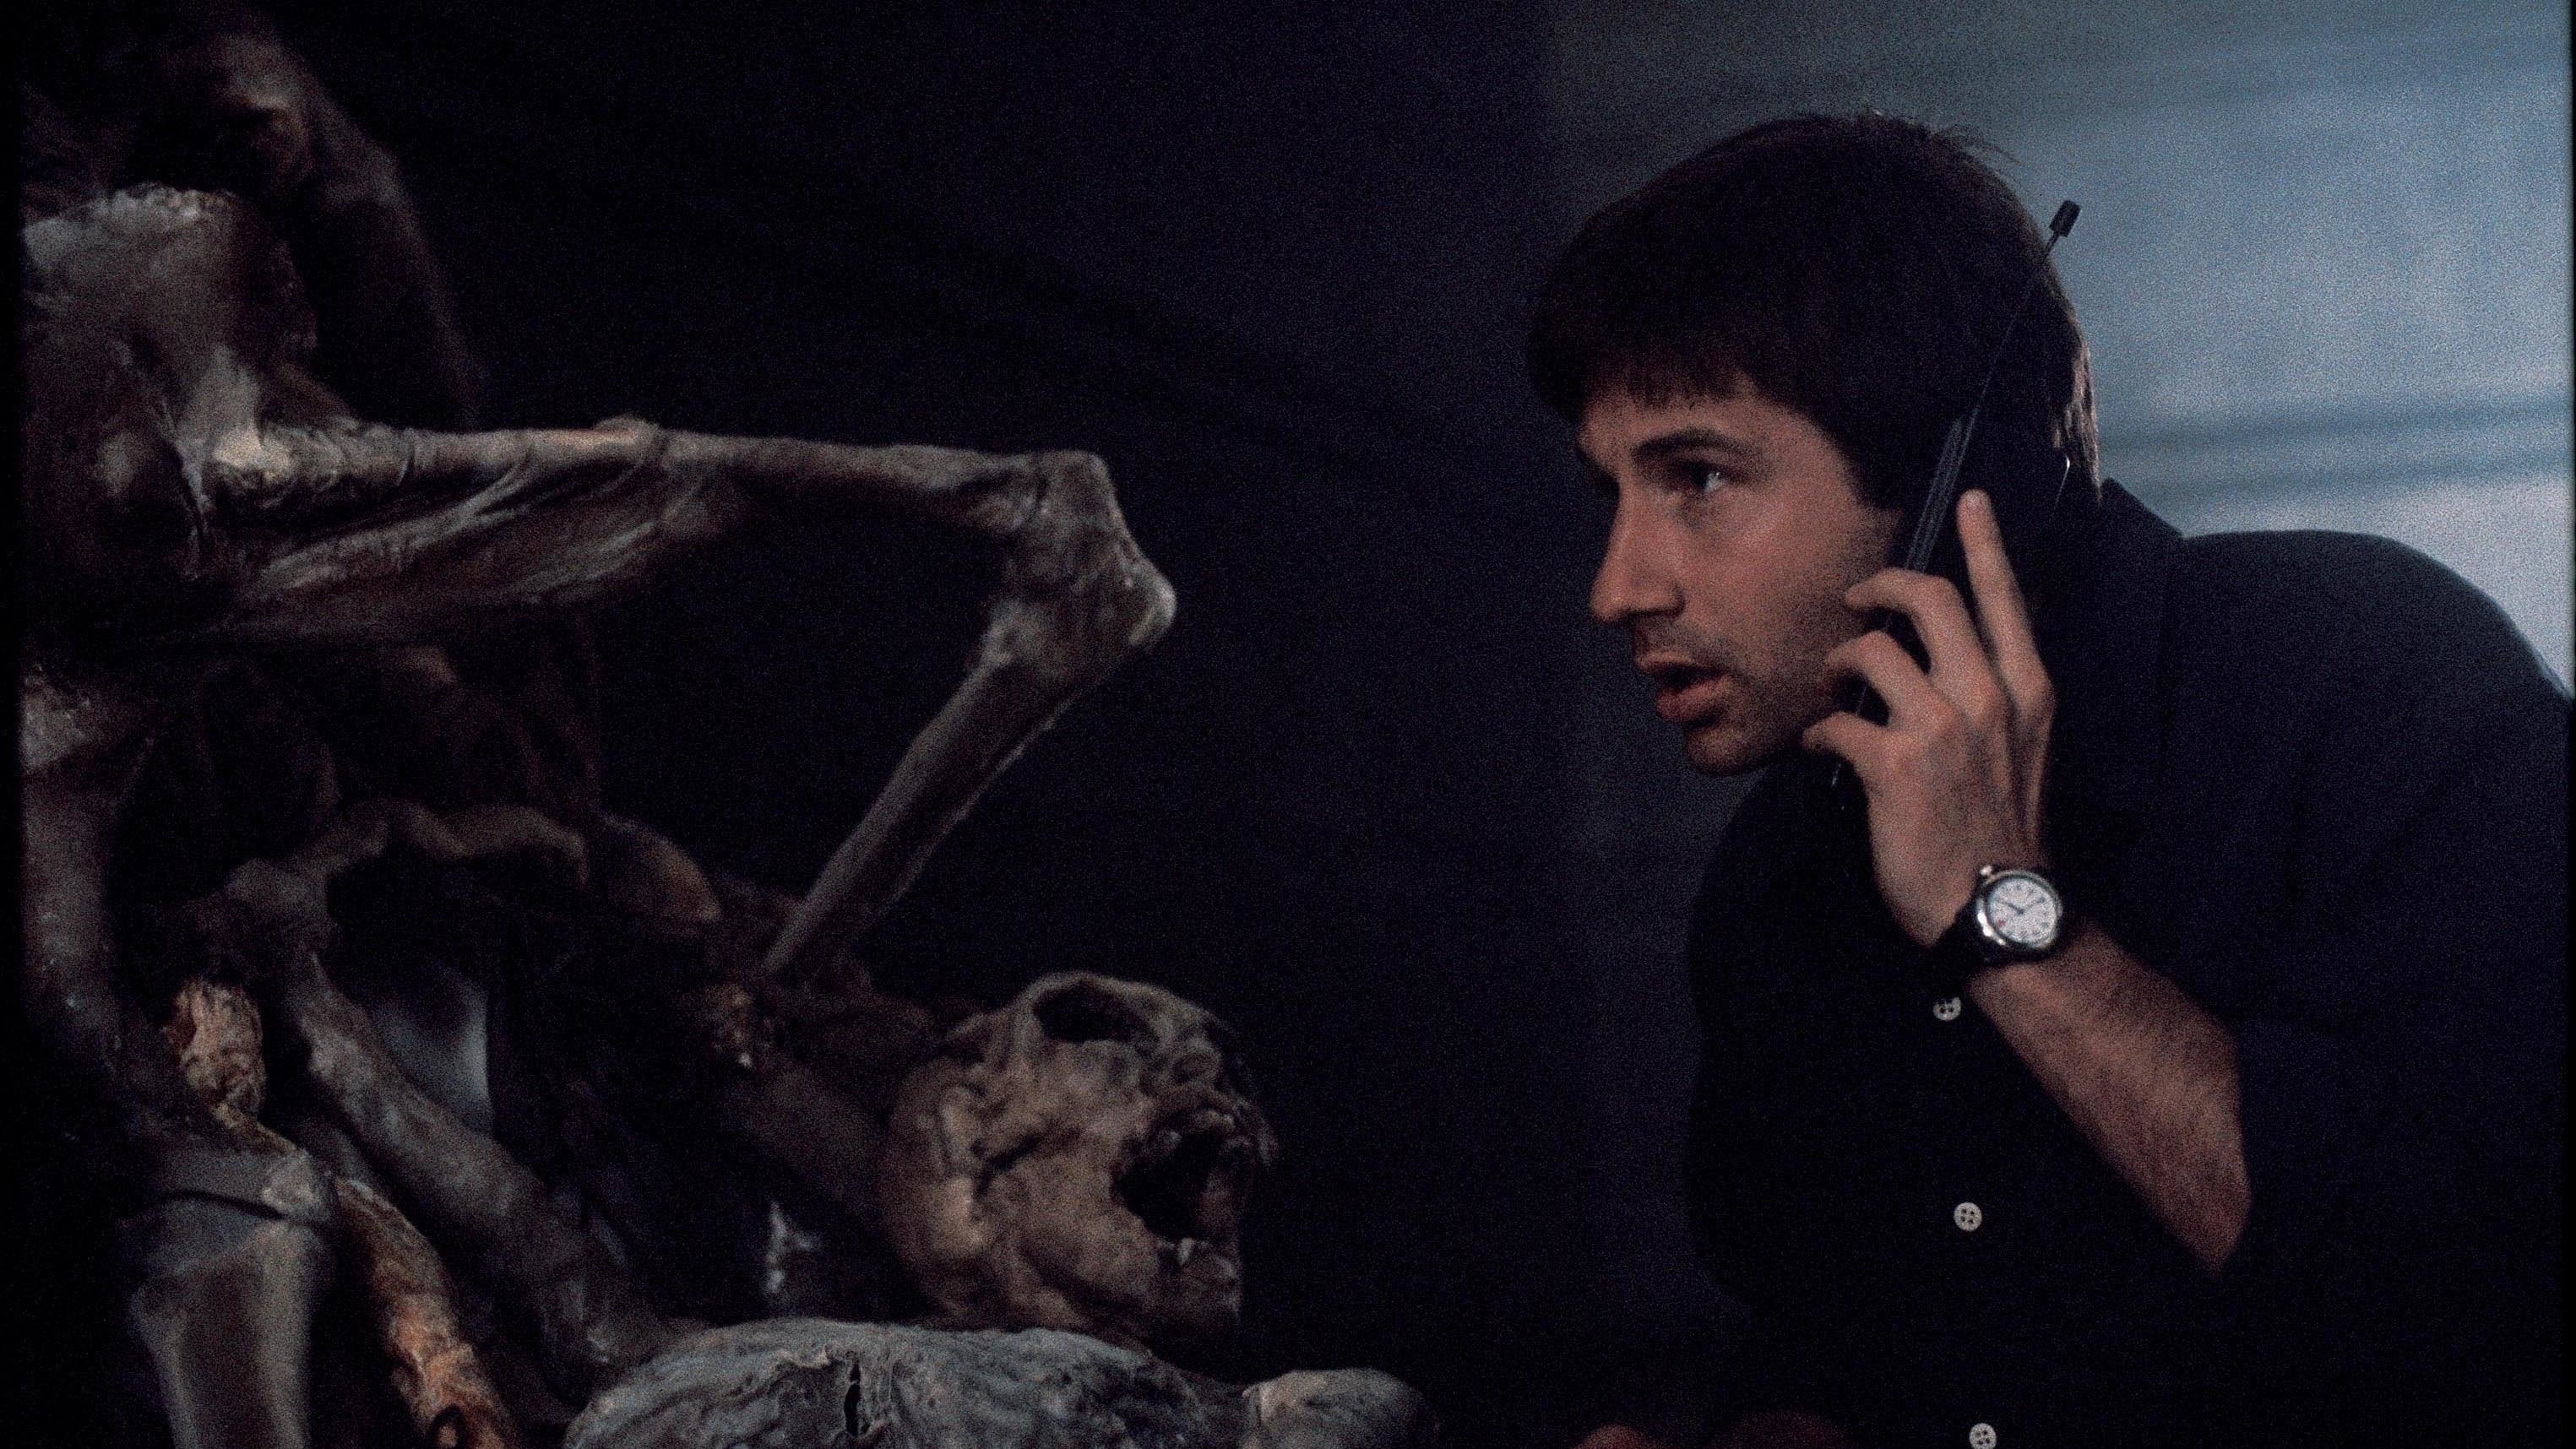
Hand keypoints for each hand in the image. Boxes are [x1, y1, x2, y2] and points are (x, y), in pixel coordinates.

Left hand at [1802, 490, 2052, 945]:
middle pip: (1930, 599)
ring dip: (1838, 662)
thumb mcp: (2026, 750)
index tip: (1971, 500)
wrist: (2000, 905)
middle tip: (1857, 600)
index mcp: (2028, 690)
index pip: (2005, 598)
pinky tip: (1821, 748)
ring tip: (1830, 687)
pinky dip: (1818, 731)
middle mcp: (1989, 696)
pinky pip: (1835, 721)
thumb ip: (1995, 699)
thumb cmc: (2004, 830)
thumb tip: (1948, 661)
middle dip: (1883, 586)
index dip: (1984, 543)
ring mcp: (1942, 727)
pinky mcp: (1894, 763)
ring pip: (1871, 651)